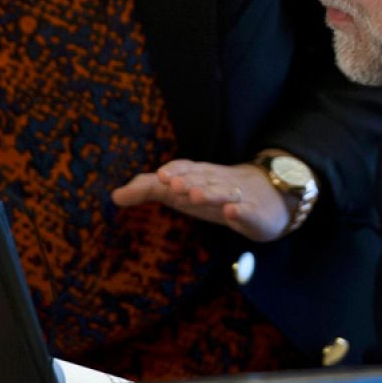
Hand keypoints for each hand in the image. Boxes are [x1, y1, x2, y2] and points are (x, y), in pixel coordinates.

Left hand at [112, 160, 290, 241]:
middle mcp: (218, 182)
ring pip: (223, 192)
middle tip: (172, 185)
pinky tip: (231, 213)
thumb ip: (149, 191)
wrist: (267, 199)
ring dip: (209, 193)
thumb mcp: (180, 192)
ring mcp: (238, 197)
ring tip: (194, 196)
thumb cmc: (214, 195)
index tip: (160, 176)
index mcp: (201, 175)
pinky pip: (247, 211)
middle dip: (188, 180)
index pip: (188, 168)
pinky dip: (239, 211)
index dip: (176, 171)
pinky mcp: (254, 214)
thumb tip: (114, 195)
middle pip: (203, 178)